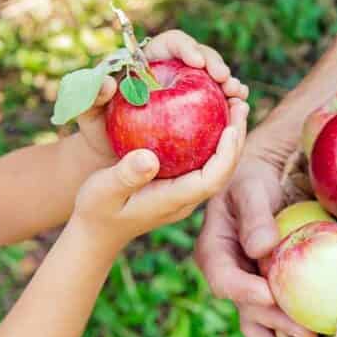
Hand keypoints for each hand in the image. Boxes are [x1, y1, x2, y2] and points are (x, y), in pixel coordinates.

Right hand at [74, 98, 248, 249]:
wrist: (96, 232)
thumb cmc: (95, 210)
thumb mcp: (103, 190)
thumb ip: (126, 176)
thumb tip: (150, 157)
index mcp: (173, 200)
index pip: (212, 179)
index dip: (227, 153)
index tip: (232, 125)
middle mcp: (185, 198)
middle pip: (223, 170)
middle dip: (236, 138)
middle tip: (240, 103)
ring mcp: (184, 193)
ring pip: (217, 166)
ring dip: (229, 137)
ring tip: (234, 105)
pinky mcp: (178, 186)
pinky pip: (204, 162)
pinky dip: (212, 139)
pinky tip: (210, 114)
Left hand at [76, 29, 248, 162]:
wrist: (113, 153)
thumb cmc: (99, 129)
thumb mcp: (89, 112)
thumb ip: (92, 96)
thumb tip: (107, 82)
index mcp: (149, 59)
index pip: (172, 43)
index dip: (186, 47)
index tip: (195, 62)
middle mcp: (173, 69)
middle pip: (200, 56)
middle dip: (215, 64)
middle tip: (223, 79)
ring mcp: (189, 90)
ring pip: (214, 79)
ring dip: (229, 84)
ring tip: (237, 96)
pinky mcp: (199, 111)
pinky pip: (218, 105)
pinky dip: (230, 106)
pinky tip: (239, 113)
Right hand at [195, 123, 317, 336]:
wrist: (266, 180)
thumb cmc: (254, 178)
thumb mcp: (250, 188)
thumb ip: (254, 215)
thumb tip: (261, 248)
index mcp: (214, 253)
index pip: (224, 278)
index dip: (244, 290)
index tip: (269, 296)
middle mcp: (231, 277)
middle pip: (248, 309)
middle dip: (274, 325)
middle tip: (305, 333)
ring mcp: (251, 289)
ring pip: (261, 324)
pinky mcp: (272, 293)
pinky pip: (280, 319)